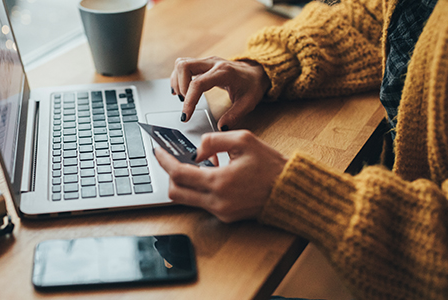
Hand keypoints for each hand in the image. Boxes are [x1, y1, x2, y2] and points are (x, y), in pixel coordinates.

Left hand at [154, 130, 286, 222]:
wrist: (290, 191)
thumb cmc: (270, 165)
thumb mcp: (243, 140)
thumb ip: (213, 140)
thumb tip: (196, 151)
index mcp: (219, 182)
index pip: (179, 174)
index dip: (164, 161)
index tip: (157, 151)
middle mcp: (217, 201)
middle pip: (176, 192)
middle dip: (169, 174)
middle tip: (172, 159)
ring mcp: (221, 212)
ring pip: (187, 199)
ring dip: (186, 182)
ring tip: (198, 164)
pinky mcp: (226, 217)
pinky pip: (202, 203)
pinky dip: (200, 188)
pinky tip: (212, 174)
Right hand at [170, 56, 269, 130]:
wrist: (257, 72)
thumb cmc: (252, 86)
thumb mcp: (248, 103)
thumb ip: (234, 116)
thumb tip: (221, 127)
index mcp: (223, 72)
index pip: (198, 84)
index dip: (189, 101)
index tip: (186, 116)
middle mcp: (213, 63)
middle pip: (184, 66)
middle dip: (180, 87)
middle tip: (185, 102)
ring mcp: (207, 61)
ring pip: (181, 64)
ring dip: (177, 81)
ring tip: (183, 97)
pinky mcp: (203, 63)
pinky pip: (184, 65)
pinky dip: (178, 77)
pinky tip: (181, 90)